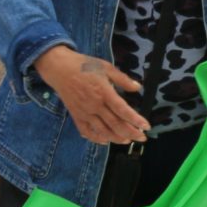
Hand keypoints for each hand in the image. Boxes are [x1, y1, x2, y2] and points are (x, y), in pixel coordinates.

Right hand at [33, 45, 147, 144]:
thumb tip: (137, 87)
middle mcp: (95, 105)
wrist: (60, 69)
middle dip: (131, 133)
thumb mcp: (106, 67)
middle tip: (142, 138)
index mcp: (104, 92)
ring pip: (103, 131)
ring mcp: (85, 112)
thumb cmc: (84, 65)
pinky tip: (106, 140)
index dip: (135, 120)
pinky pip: (86, 131)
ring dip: (117, 138)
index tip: (146, 126)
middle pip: (115, 124)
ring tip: (127, 140)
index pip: (122, 110)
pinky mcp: (76, 116)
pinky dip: (96, 139)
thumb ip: (122, 79)